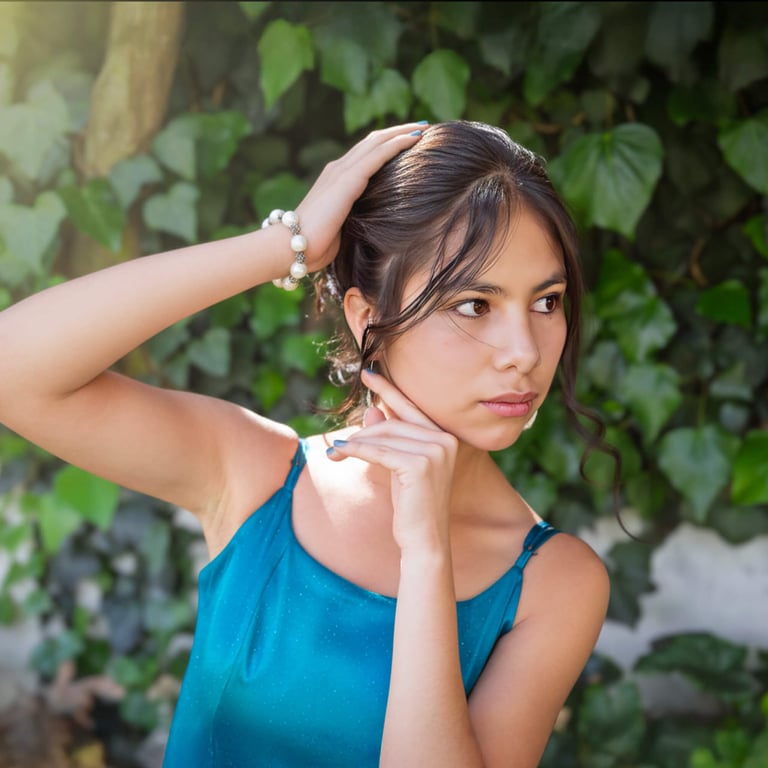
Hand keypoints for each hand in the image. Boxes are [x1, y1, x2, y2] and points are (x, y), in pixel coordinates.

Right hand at [295, 123, 425, 271]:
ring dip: (401, 132)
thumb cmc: (312, 247)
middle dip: (397, 132)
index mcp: (335, 181)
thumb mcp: (338, 229)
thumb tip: (370, 228)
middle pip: (372, 141)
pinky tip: (415, 138)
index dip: (386, 145)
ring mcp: (341, 172)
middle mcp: (337, 170)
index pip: (364, 154)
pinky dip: (398, 143)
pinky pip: (378, 154)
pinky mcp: (347, 180)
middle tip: (422, 127)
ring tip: (423, 127)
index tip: (409, 141)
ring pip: (377, 142)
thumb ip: (352, 219)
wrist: (292, 247)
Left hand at [327, 369, 457, 553]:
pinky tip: (339, 454)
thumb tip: (372, 410)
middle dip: (362, 433)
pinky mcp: (420, 465)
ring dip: (355, 443)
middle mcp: (445, 440)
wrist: (424, 539)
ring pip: (383, 436)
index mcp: (446, 438)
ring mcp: (435, 451)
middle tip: (337, 446)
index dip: (388, 390)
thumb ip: (389, 437)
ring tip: (335, 454)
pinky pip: (378, 451)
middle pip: (393, 423)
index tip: (368, 374)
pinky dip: (355, 451)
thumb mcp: (399, 466)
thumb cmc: (413, 505)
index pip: (411, 408)